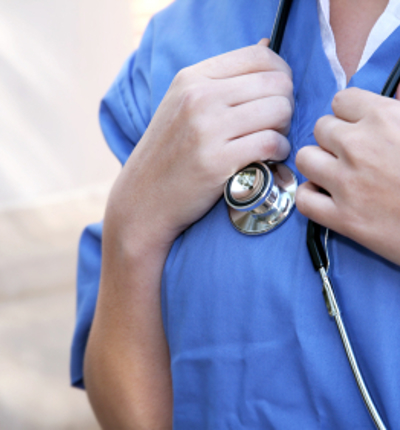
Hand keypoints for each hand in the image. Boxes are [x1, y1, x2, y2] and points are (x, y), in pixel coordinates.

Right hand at [108, 39, 293, 247]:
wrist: (143, 197)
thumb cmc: (169, 153)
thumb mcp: (182, 104)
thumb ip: (222, 78)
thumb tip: (267, 45)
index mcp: (192, 78)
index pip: (259, 56)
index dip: (281, 74)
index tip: (278, 95)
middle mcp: (199, 98)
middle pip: (276, 83)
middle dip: (285, 104)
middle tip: (275, 124)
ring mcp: (207, 129)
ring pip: (279, 111)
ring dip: (284, 129)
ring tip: (271, 141)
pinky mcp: (217, 162)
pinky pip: (272, 143)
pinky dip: (280, 151)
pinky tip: (269, 158)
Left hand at [296, 87, 399, 264]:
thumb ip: (396, 114)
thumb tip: (382, 108)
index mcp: (385, 118)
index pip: (341, 100)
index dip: (350, 114)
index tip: (359, 127)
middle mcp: (359, 147)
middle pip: (320, 128)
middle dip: (334, 138)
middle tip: (352, 153)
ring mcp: (347, 183)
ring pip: (305, 158)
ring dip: (318, 163)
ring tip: (336, 173)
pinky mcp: (342, 218)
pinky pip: (303, 199)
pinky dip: (311, 196)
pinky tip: (326, 196)